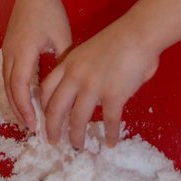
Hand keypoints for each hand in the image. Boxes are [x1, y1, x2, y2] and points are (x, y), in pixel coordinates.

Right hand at [2, 0, 71, 133]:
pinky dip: (15, 89)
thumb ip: (63, 61)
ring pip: (7, 82)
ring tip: (27, 118)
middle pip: (10, 89)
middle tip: (31, 129)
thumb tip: (69, 84)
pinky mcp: (8, 46)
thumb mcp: (62, 37)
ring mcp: (7, 49)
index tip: (35, 124)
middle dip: (19, 111)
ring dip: (15, 101)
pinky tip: (26, 97)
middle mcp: (10, 53)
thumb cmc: (50, 11)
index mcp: (23, 52)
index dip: (26, 108)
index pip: (20, 87)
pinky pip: (8, 74)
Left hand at [39, 14, 159, 149]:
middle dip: (52, 128)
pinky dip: (109, 134)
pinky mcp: (113, 96)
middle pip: (55, 109)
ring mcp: (93, 87)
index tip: (44, 118)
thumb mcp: (88, 51)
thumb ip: (82, 71)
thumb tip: (88, 93)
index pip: (46, 89)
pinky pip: (109, 122)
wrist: (137, 34)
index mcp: (68, 63)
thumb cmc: (118, 38)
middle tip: (53, 141)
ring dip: (76, 136)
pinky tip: (110, 142)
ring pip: (77, 120)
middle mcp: (76, 77)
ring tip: (78, 146)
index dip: (43, 107)